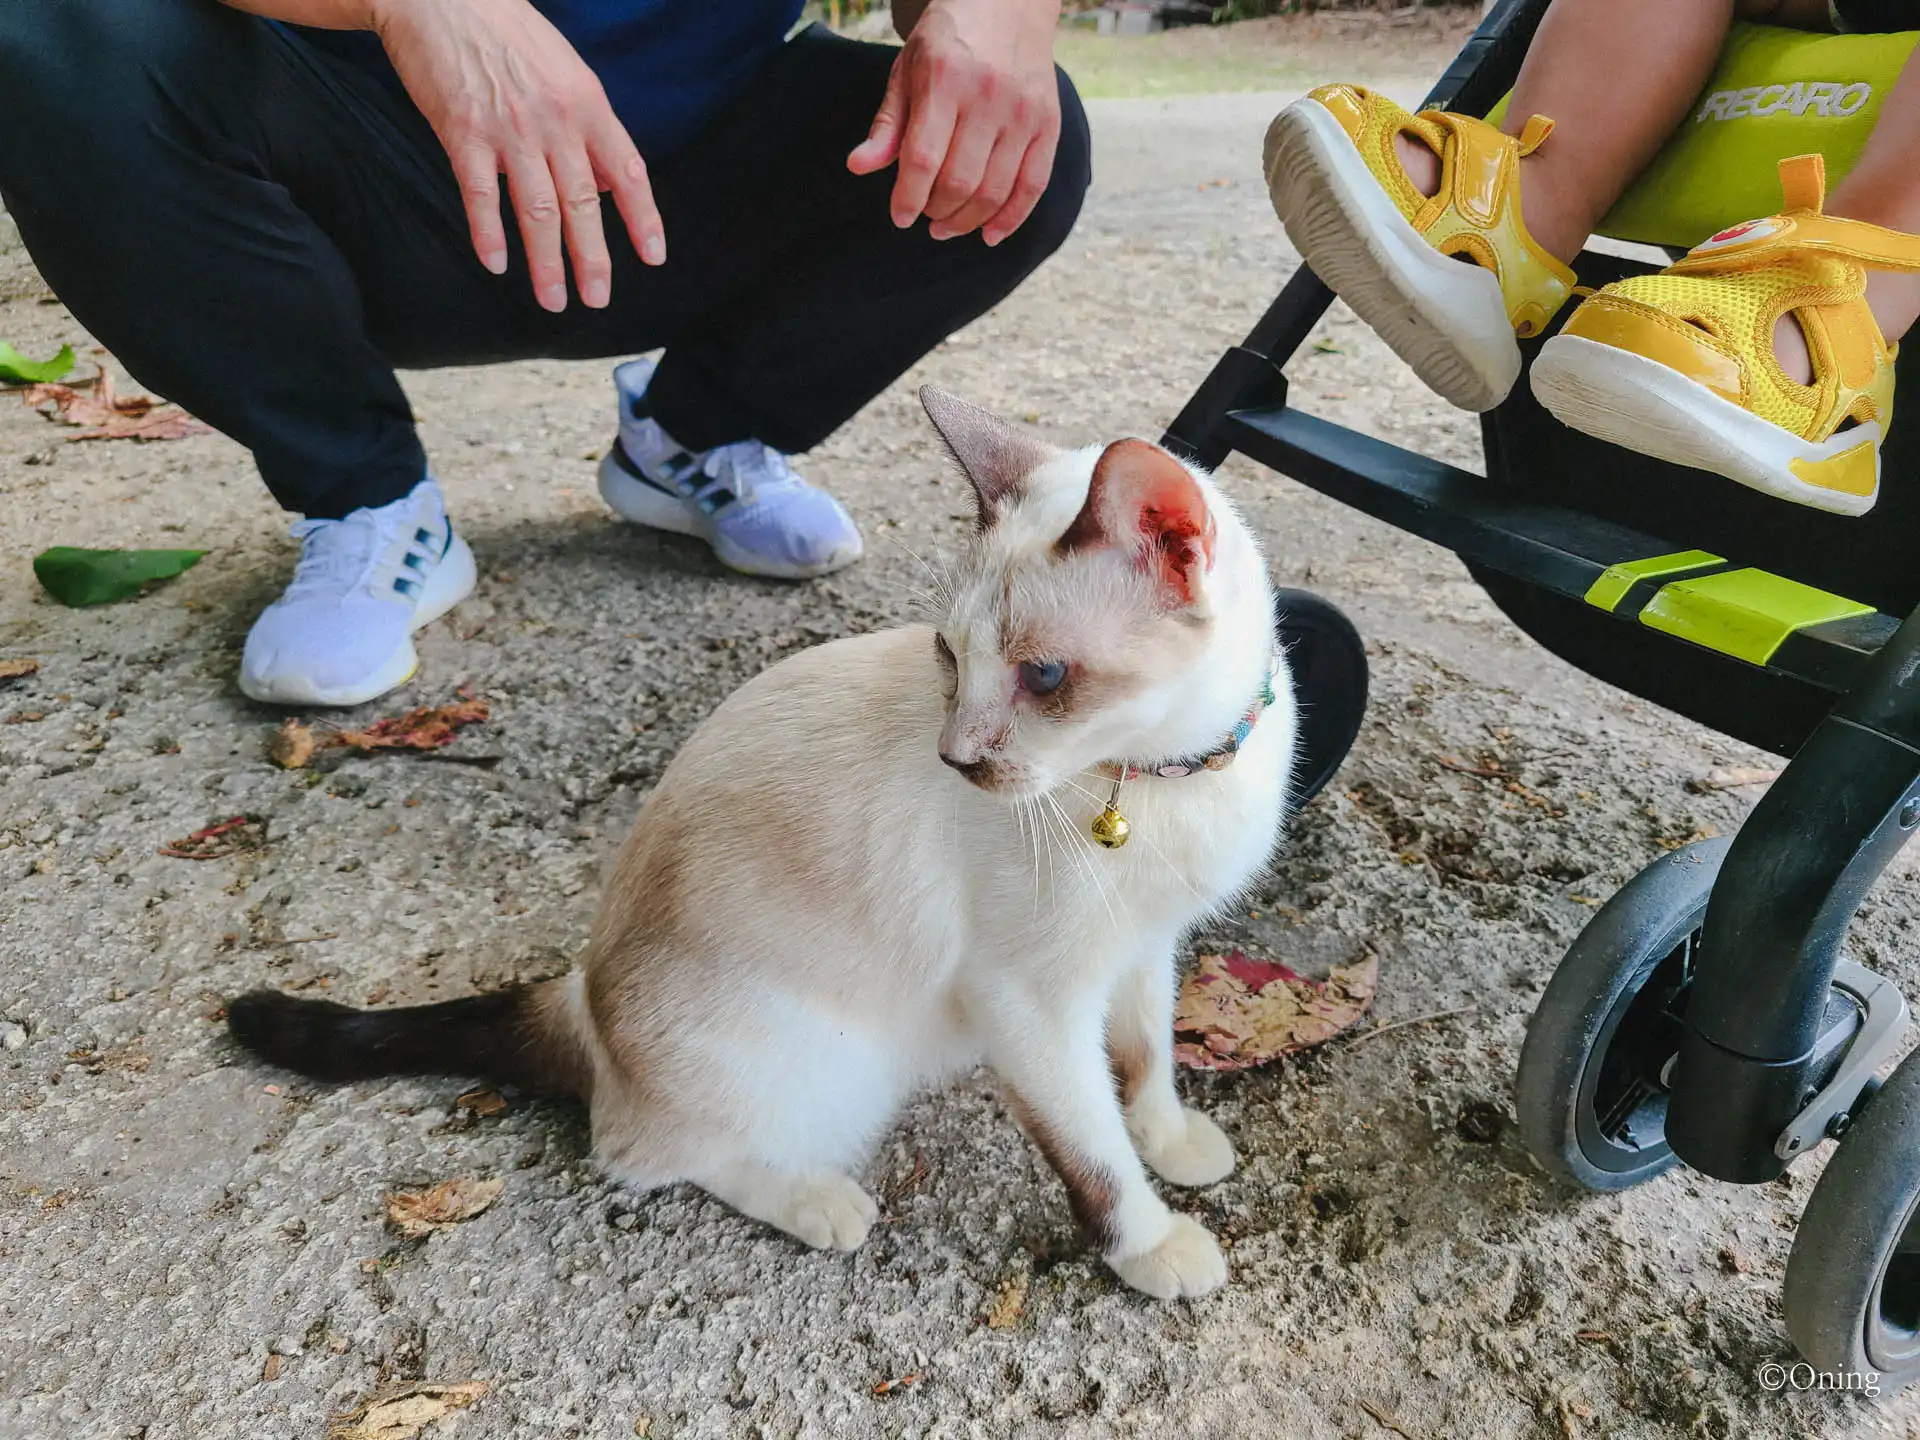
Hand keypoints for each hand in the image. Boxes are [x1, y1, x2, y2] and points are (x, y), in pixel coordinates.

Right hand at [369, 0, 664, 310]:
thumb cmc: (508, 34)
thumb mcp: (567, 71)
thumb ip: (589, 127)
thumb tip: (609, 183)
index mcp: (588, 105)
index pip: (628, 172)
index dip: (643, 218)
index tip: (653, 257)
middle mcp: (556, 121)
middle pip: (582, 203)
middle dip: (592, 258)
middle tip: (597, 299)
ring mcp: (510, 129)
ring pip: (536, 210)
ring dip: (546, 262)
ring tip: (553, 300)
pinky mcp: (464, 133)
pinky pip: (481, 195)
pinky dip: (489, 234)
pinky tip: (496, 263)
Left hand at [847, 0, 1061, 245]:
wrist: (1009, 5)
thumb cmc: (949, 42)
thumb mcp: (908, 69)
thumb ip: (888, 122)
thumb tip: (858, 166)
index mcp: (945, 79)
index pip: (923, 158)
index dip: (909, 197)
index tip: (899, 217)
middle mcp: (988, 96)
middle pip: (960, 181)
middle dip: (937, 211)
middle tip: (925, 215)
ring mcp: (1024, 113)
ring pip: (994, 191)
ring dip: (967, 221)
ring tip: (947, 225)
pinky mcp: (1049, 124)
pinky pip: (1032, 186)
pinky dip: (1011, 219)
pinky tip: (989, 235)